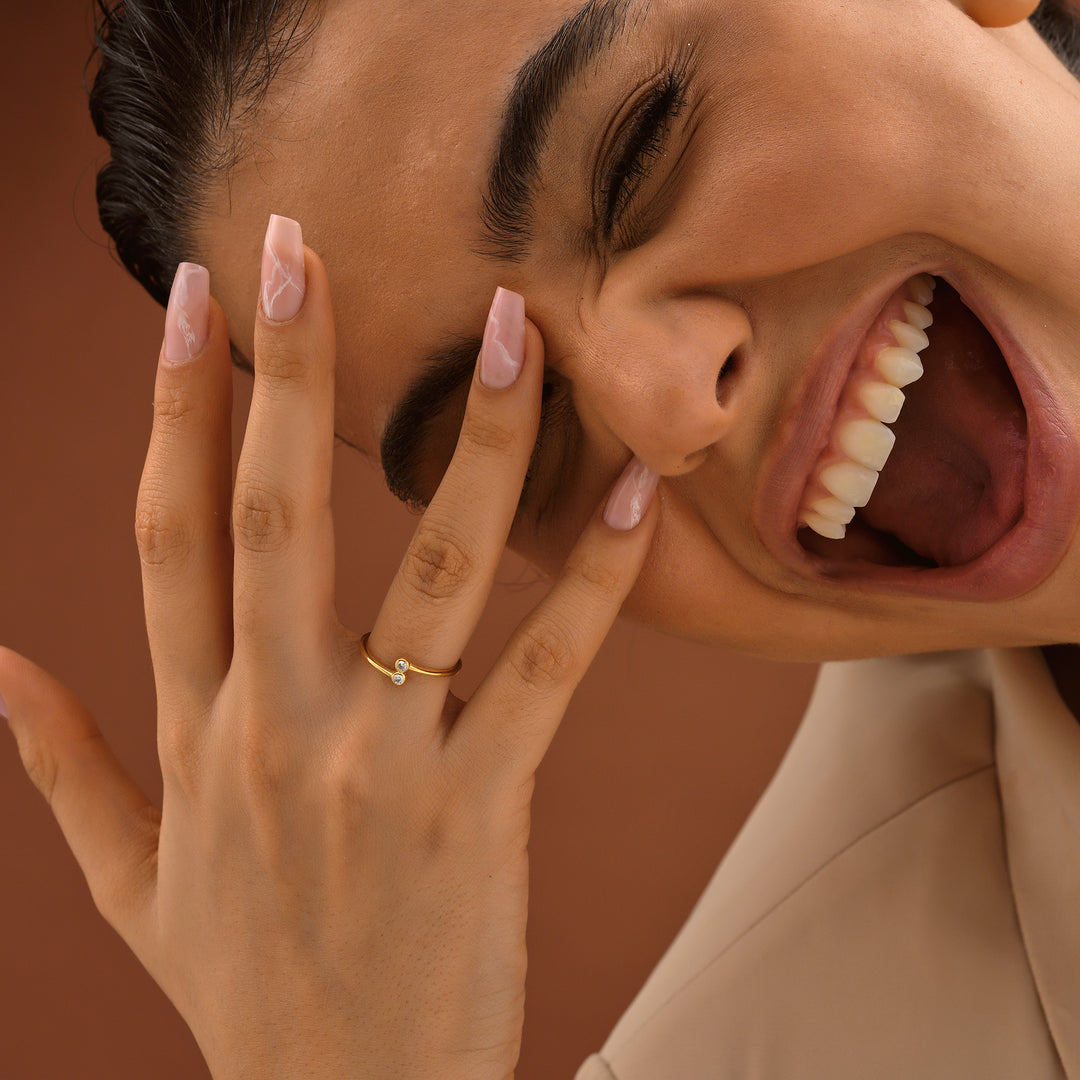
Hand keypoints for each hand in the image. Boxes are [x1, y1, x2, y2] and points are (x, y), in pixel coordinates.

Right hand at [0, 216, 656, 1079]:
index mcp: (195, 730)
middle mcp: (276, 726)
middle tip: (303, 247)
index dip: (174, 408)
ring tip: (513, 329)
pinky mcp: (479, 807)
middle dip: (287, 373)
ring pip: (431, 569)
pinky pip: (545, 672)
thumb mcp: (128, 885)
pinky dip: (590, 583)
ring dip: (474, 441)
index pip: (170, 532)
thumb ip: (63, 769)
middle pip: (277, 515)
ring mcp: (380, 763)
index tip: (190, 303)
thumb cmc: (247, 990)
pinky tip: (630, 494)